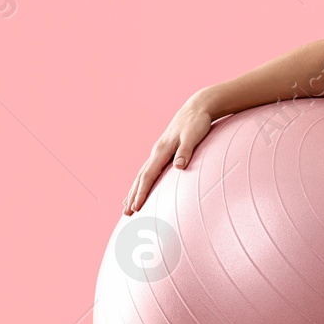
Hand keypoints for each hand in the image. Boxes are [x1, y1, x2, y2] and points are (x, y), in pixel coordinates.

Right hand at [122, 93, 216, 215]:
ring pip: (141, 175)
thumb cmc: (197, 123)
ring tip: (126, 206)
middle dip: (132, 196)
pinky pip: (148, 170)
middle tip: (126, 214)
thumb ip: (186, 151)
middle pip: (140, 178)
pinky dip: (141, 182)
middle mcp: (156, 152)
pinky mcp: (162, 152)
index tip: (136, 207)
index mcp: (161, 150)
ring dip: (134, 191)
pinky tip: (140, 188)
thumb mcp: (193, 136)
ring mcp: (158, 152)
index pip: (148, 175)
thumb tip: (179, 166)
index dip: (141, 192)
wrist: (197, 109)